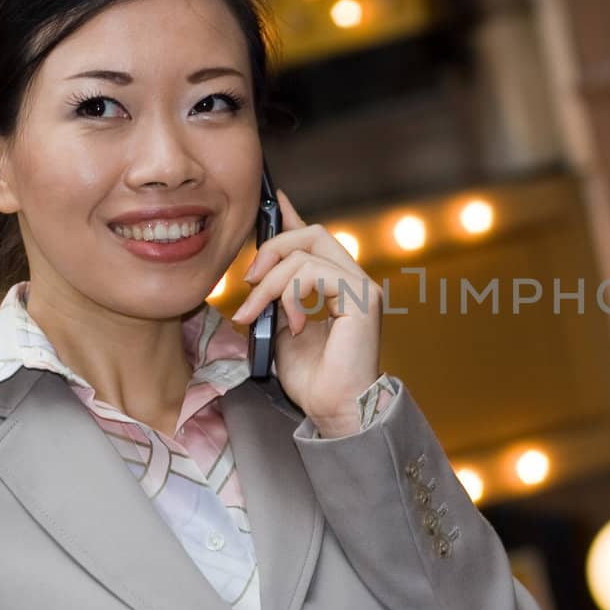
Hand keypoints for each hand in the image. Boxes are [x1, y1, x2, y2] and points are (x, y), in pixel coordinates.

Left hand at [231, 189, 381, 435]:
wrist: (333, 409)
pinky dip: (290, 295)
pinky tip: (292, 324)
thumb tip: (257, 273)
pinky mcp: (361, 298)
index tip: (272, 200)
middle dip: (272, 249)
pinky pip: (313, 273)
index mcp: (338, 285)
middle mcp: (354, 280)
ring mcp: (362, 287)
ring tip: (256, 313)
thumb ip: (277, 297)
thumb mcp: (281, 328)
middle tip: (248, 282)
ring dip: (269, 283)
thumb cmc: (313, 378)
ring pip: (305, 254)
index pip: (315, 238)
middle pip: (313, 233)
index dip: (291, 217)